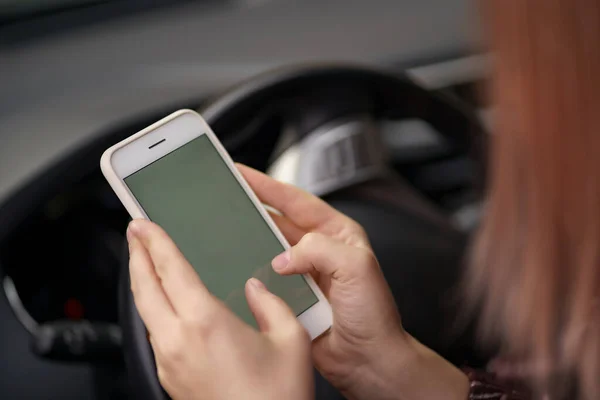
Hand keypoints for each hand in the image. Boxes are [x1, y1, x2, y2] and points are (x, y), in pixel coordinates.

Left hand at [127, 219, 313, 399]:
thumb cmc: (277, 397)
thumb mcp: (291, 339)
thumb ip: (272, 303)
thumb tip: (256, 288)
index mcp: (206, 323)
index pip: (169, 270)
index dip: (154, 242)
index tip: (143, 224)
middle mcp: (178, 341)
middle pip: (144, 288)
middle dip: (136, 256)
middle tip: (135, 234)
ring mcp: (169, 363)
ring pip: (145, 312)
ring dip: (143, 283)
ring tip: (147, 265)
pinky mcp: (171, 379)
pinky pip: (155, 334)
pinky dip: (153, 309)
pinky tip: (166, 306)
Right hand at [239, 165, 468, 399]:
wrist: (369, 360)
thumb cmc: (374, 316)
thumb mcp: (356, 268)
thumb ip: (319, 250)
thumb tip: (282, 257)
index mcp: (337, 233)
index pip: (296, 200)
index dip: (266, 185)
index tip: (241, 172)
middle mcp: (318, 250)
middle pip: (276, 221)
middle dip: (251, 208)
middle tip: (224, 197)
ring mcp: (302, 274)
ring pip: (267, 249)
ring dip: (248, 243)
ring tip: (222, 231)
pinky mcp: (290, 297)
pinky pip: (264, 280)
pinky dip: (249, 275)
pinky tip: (234, 270)